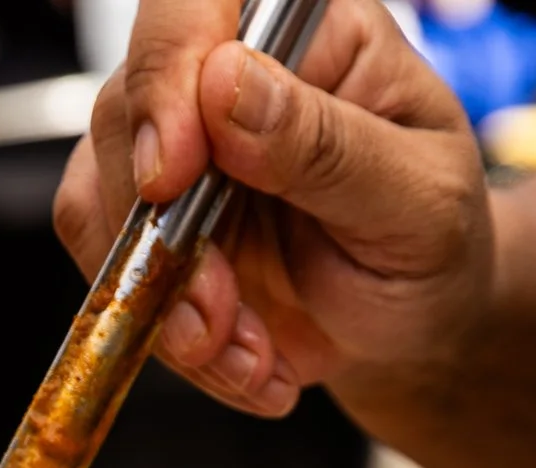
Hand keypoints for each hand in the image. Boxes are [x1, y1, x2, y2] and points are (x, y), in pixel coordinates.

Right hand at [53, 0, 492, 417]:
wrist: (413, 326)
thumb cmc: (432, 243)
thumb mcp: (415, 199)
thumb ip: (325, 145)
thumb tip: (226, 86)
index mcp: (304, 31)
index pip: (197, 4)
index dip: (166, 75)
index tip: (172, 176)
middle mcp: (227, 78)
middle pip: (127, 111)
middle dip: (163, 237)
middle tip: (220, 316)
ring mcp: (181, 155)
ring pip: (103, 204)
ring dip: (167, 304)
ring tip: (249, 357)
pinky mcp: (153, 230)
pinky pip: (115, 274)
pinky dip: (168, 338)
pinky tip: (241, 363)